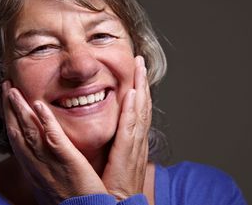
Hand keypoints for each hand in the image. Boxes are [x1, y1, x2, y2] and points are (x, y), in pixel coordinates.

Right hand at [3, 81, 106, 203]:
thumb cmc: (72, 204)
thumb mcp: (52, 186)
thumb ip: (48, 169)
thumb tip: (45, 161)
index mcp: (35, 170)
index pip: (18, 141)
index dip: (10, 119)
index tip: (7, 101)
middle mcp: (36, 166)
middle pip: (17, 132)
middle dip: (8, 109)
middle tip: (5, 86)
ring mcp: (50, 164)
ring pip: (29, 132)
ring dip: (19, 109)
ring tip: (12, 89)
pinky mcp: (68, 162)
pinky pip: (53, 139)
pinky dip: (45, 121)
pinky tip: (38, 105)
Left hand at [101, 56, 151, 199]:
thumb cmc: (112, 191)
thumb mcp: (116, 163)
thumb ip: (114, 147)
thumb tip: (108, 135)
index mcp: (133, 144)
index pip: (137, 112)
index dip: (138, 92)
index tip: (136, 73)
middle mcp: (137, 143)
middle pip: (142, 107)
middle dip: (142, 83)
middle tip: (140, 62)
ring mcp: (135, 148)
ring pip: (140, 112)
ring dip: (140, 89)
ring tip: (139, 68)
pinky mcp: (127, 156)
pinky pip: (130, 129)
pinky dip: (133, 111)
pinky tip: (132, 94)